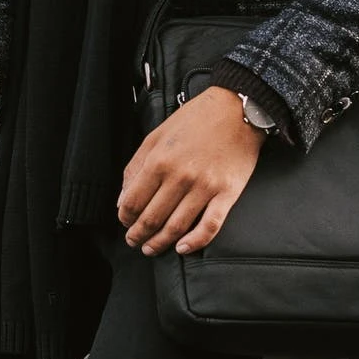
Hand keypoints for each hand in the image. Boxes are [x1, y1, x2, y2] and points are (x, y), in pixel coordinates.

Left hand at [117, 86, 264, 256]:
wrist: (235, 109)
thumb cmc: (195, 119)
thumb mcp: (157, 135)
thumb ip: (136, 166)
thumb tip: (123, 198)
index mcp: (159, 160)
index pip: (133, 200)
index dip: (125, 217)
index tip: (124, 222)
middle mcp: (180, 176)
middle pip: (152, 217)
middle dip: (139, 234)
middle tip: (134, 241)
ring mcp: (205, 187)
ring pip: (176, 227)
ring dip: (160, 242)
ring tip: (152, 248)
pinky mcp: (227, 194)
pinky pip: (209, 226)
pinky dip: (194, 242)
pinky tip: (182, 248)